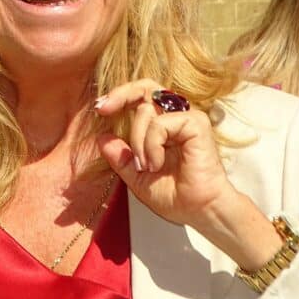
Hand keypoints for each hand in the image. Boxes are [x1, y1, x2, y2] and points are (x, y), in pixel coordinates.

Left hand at [94, 79, 234, 232]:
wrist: (199, 211)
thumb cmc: (175, 195)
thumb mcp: (135, 175)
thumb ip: (120, 156)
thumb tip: (101, 137)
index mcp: (162, 125)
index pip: (140, 97)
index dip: (119, 96)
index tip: (99, 108)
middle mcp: (175, 116)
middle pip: (144, 87)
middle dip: (120, 94)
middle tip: (103, 109)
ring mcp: (187, 118)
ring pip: (145, 110)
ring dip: (137, 141)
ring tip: (146, 166)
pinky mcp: (196, 124)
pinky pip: (159, 124)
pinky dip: (151, 145)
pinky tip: (157, 164)